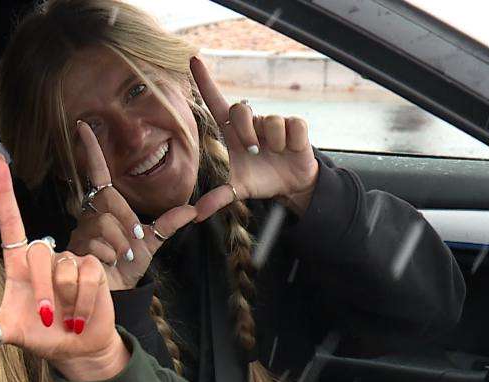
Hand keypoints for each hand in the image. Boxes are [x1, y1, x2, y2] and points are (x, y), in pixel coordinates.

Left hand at [0, 154, 129, 381]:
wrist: (77, 348)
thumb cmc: (41, 335)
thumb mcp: (8, 335)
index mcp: (19, 264)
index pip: (11, 220)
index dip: (5, 191)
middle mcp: (44, 257)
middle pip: (39, 255)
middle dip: (44, 293)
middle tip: (49, 319)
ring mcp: (69, 260)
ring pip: (63, 270)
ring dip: (65, 302)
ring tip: (66, 319)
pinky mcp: (92, 267)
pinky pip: (85, 276)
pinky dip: (82, 302)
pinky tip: (81, 315)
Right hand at [67, 122, 196, 289]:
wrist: (115, 292)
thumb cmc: (126, 266)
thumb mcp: (151, 242)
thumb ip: (169, 223)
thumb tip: (193, 209)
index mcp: (105, 206)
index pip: (97, 172)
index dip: (92, 150)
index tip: (83, 126)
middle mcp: (88, 213)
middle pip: (109, 200)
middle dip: (127, 223)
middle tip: (132, 242)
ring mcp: (79, 230)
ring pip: (105, 224)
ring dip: (121, 245)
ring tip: (119, 257)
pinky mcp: (75, 247)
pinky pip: (100, 243)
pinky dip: (111, 257)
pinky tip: (106, 264)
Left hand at [190, 56, 319, 219]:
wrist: (289, 186)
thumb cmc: (260, 179)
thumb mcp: (237, 189)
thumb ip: (217, 198)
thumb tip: (196, 215)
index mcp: (233, 133)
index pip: (216, 101)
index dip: (205, 81)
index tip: (193, 59)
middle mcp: (252, 124)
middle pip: (242, 108)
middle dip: (245, 132)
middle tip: (253, 152)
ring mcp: (273, 124)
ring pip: (270, 120)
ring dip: (271, 142)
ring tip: (275, 154)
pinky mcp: (295, 127)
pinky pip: (292, 124)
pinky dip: (290, 140)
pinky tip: (290, 149)